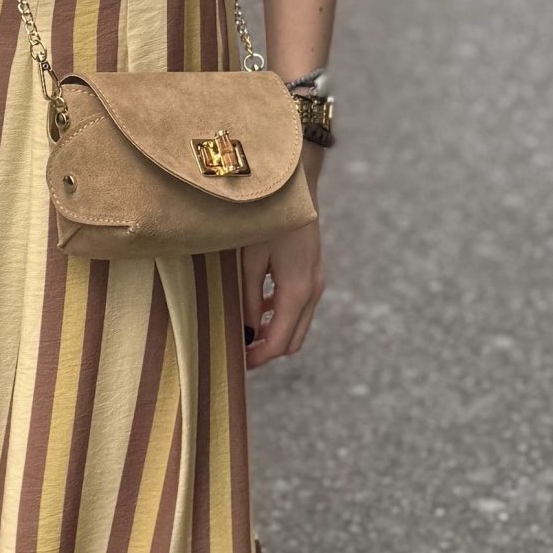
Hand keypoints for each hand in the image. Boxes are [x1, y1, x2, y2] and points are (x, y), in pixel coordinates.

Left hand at [241, 213, 323, 369]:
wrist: (295, 189)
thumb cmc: (268, 220)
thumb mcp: (251, 260)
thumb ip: (249, 299)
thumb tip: (247, 334)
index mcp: (297, 291)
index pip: (280, 341)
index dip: (258, 357)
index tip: (236, 362)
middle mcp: (312, 291)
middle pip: (293, 341)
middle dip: (267, 351)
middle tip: (239, 353)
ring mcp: (316, 283)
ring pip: (297, 326)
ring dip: (274, 334)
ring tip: (244, 333)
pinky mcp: (313, 275)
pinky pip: (299, 308)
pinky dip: (281, 317)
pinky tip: (259, 308)